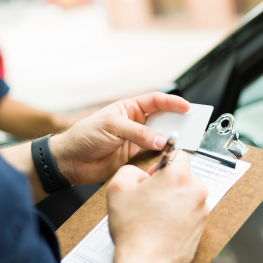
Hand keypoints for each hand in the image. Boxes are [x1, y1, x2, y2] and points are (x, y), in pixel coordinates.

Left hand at [51, 92, 189, 184]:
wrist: (71, 161)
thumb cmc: (85, 136)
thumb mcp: (112, 127)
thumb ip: (138, 133)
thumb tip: (161, 140)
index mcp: (130, 109)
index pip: (156, 101)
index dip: (173, 103)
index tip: (187, 107)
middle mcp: (136, 124)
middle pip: (163, 120)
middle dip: (177, 122)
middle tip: (192, 126)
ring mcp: (137, 141)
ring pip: (161, 139)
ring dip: (171, 141)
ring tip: (183, 142)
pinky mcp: (136, 158)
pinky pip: (154, 156)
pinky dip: (162, 157)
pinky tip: (168, 157)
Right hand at [106, 152, 208, 262]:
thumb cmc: (134, 230)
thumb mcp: (117, 188)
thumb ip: (130, 170)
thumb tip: (140, 174)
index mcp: (178, 176)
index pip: (179, 154)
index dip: (162, 163)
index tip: (153, 176)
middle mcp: (195, 191)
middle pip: (185, 176)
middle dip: (169, 182)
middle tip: (150, 197)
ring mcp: (201, 210)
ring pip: (188, 195)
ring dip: (175, 199)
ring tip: (155, 215)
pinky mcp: (202, 227)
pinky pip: (191, 213)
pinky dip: (180, 216)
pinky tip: (163, 226)